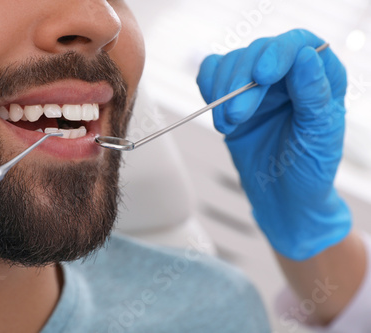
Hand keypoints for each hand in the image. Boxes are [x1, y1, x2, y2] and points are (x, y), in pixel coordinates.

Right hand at [196, 29, 351, 259]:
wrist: (280, 198)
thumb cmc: (308, 170)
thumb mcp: (319, 135)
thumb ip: (314, 94)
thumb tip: (306, 56)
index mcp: (320, 77)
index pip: (298, 43)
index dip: (277, 53)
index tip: (262, 76)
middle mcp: (288, 75)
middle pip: (257, 52)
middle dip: (240, 84)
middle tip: (236, 117)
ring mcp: (257, 86)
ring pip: (230, 63)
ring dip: (222, 93)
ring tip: (228, 126)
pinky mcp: (232, 97)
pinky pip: (211, 75)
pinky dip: (208, 88)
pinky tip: (218, 113)